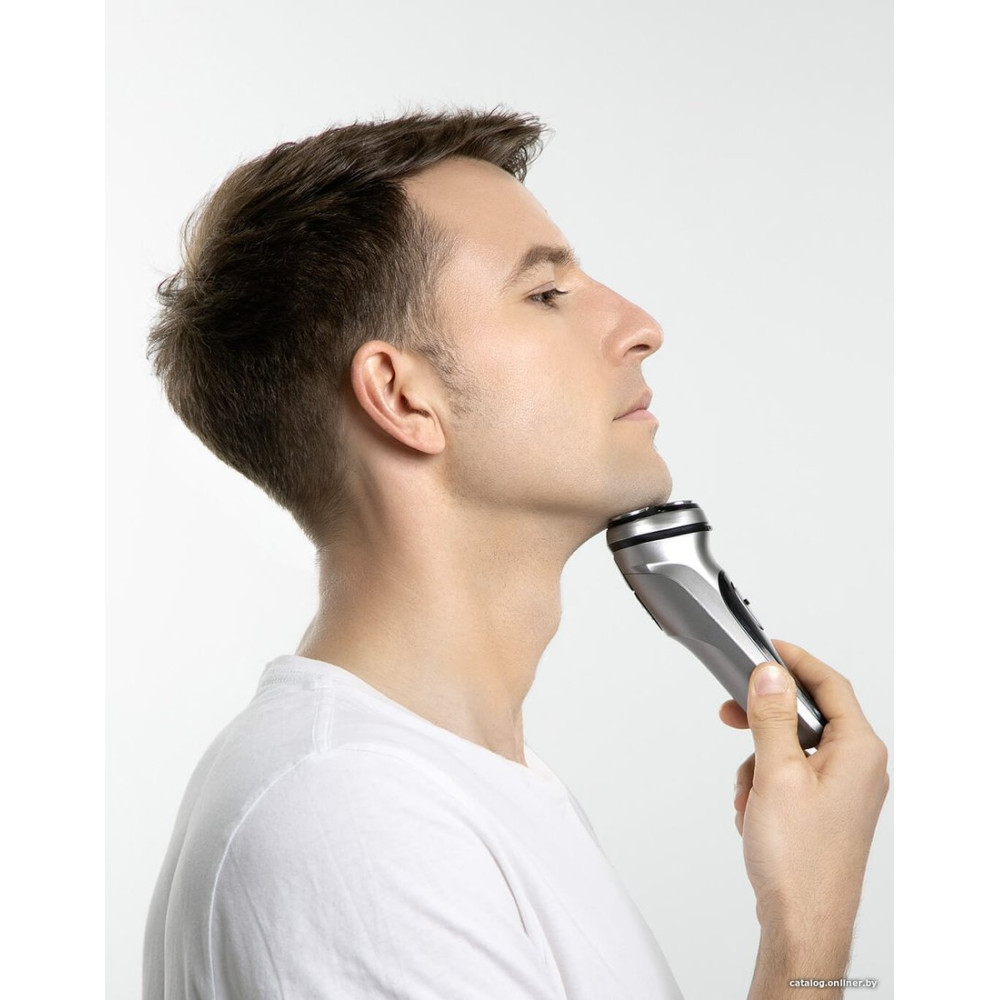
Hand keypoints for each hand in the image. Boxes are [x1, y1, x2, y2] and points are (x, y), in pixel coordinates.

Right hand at [718, 640, 888, 943]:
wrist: (803, 922)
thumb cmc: (799, 860)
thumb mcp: (776, 774)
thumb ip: (773, 717)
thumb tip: (771, 675)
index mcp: (858, 751)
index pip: (830, 684)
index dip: (796, 661)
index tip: (767, 650)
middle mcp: (857, 768)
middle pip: (808, 716)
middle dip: (765, 718)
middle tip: (734, 709)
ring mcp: (843, 792)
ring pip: (792, 748)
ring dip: (759, 762)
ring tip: (748, 792)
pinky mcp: (825, 811)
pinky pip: (789, 777)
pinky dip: (764, 786)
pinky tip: (753, 812)